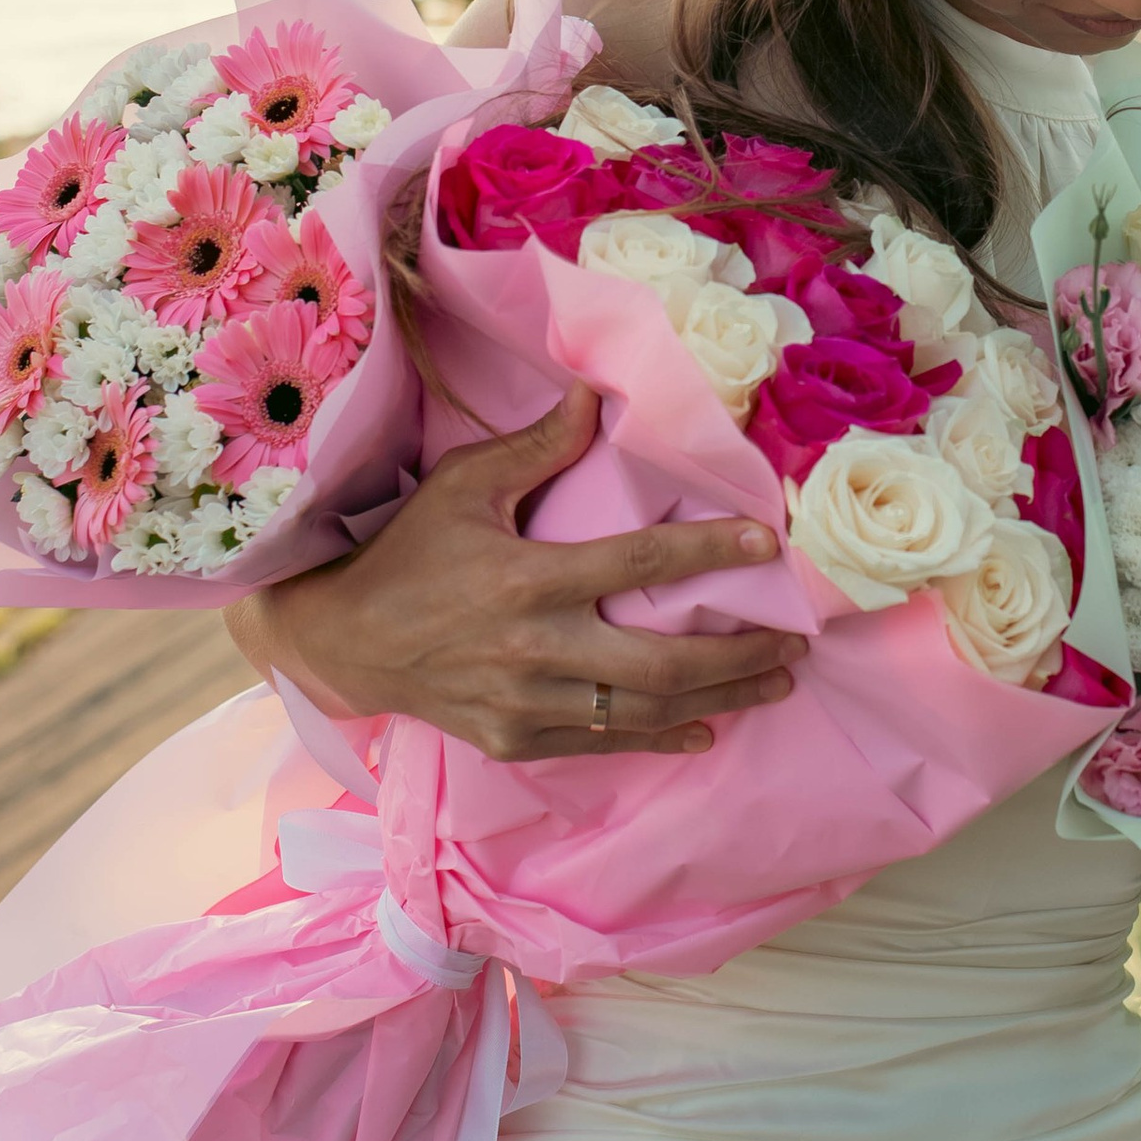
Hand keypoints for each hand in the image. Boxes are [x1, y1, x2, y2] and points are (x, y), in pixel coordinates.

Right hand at [225, 390, 798, 761]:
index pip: (637, 561)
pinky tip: (705, 730)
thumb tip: (596, 396)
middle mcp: (533, 648)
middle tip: (795, 642)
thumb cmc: (408, 552)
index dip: (707, 552)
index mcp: (524, 578)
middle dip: (738, 654)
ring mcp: (524, 703)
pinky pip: (602, 744)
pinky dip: (659, 738)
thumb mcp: (463, 485)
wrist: (345, 641)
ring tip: (774, 683)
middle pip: (660, 661)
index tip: (767, 546)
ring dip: (718, 700)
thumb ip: (535, 447)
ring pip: (641, 711)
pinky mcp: (514, 739)